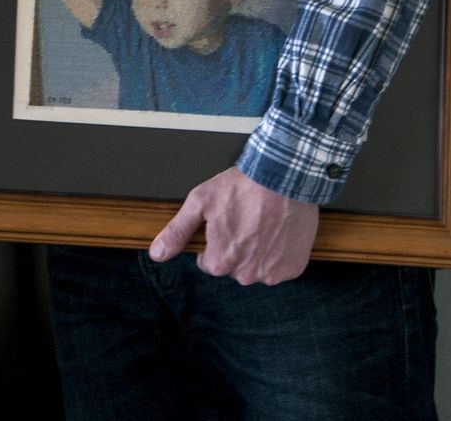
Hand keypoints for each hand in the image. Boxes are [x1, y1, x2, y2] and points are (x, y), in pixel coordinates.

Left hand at [149, 168, 318, 285]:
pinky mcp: (293, 268)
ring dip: (259, 251)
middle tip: (245, 219)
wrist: (284, 176)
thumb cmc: (243, 186)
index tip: (225, 222)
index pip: (210, 263)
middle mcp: (246, 275)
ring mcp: (272, 273)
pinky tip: (278, 230)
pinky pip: (281, 267)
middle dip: (237, 247)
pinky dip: (280, 252)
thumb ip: (178, 231)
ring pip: (257, 267)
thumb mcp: (201, 201)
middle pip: (234, 266)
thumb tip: (157, 254)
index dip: (215, 241)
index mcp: (221, 262)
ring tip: (263, 223)